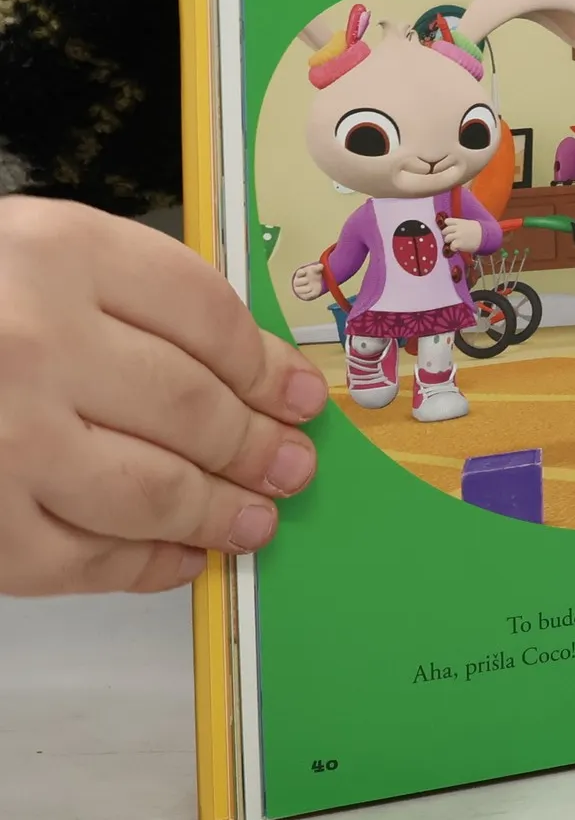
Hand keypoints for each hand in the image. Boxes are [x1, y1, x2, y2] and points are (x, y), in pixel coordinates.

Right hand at [0, 199, 330, 596]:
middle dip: (255, 446)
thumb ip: (135, 298)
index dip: (267, 366)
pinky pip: (82, 559)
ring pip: (152, 490)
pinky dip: (143, 566)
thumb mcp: (36, 253)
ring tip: (256, 518)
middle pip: (191, 406)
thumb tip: (257, 376)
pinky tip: (178, 558)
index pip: (205, 318)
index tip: (300, 396)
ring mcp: (1, 439)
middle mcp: (31, 343)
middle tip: (292, 466)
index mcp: (55, 253)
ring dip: (220, 512)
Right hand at [290, 261, 326, 301]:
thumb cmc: (314, 274)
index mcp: (301, 274)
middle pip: (297, 282)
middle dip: (303, 281)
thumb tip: (321, 266)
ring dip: (305, 289)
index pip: (299, 273)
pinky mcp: (305, 295)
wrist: (316, 283)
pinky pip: (305, 296)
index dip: (300, 273)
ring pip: (298, 290)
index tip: (304, 272)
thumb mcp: (315, 270)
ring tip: (311, 287)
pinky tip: (314, 291)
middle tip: (308, 280)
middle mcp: (299, 281)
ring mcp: (300, 289)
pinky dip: (310, 294)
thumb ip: (318, 268)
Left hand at [442, 216, 482, 254]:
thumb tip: (452, 227)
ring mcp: (458, 236)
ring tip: (454, 243)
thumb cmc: (478, 231)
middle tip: (451, 238)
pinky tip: (457, 248)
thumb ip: (460, 224)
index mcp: (460, 222)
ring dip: (449, 241)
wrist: (486, 237)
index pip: (447, 221)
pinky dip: (453, 248)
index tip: (450, 229)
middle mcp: (458, 228)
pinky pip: (451, 246)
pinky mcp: (459, 243)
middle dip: (447, 234)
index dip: (447, 225)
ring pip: (447, 238)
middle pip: (445, 230)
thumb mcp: (469, 223)